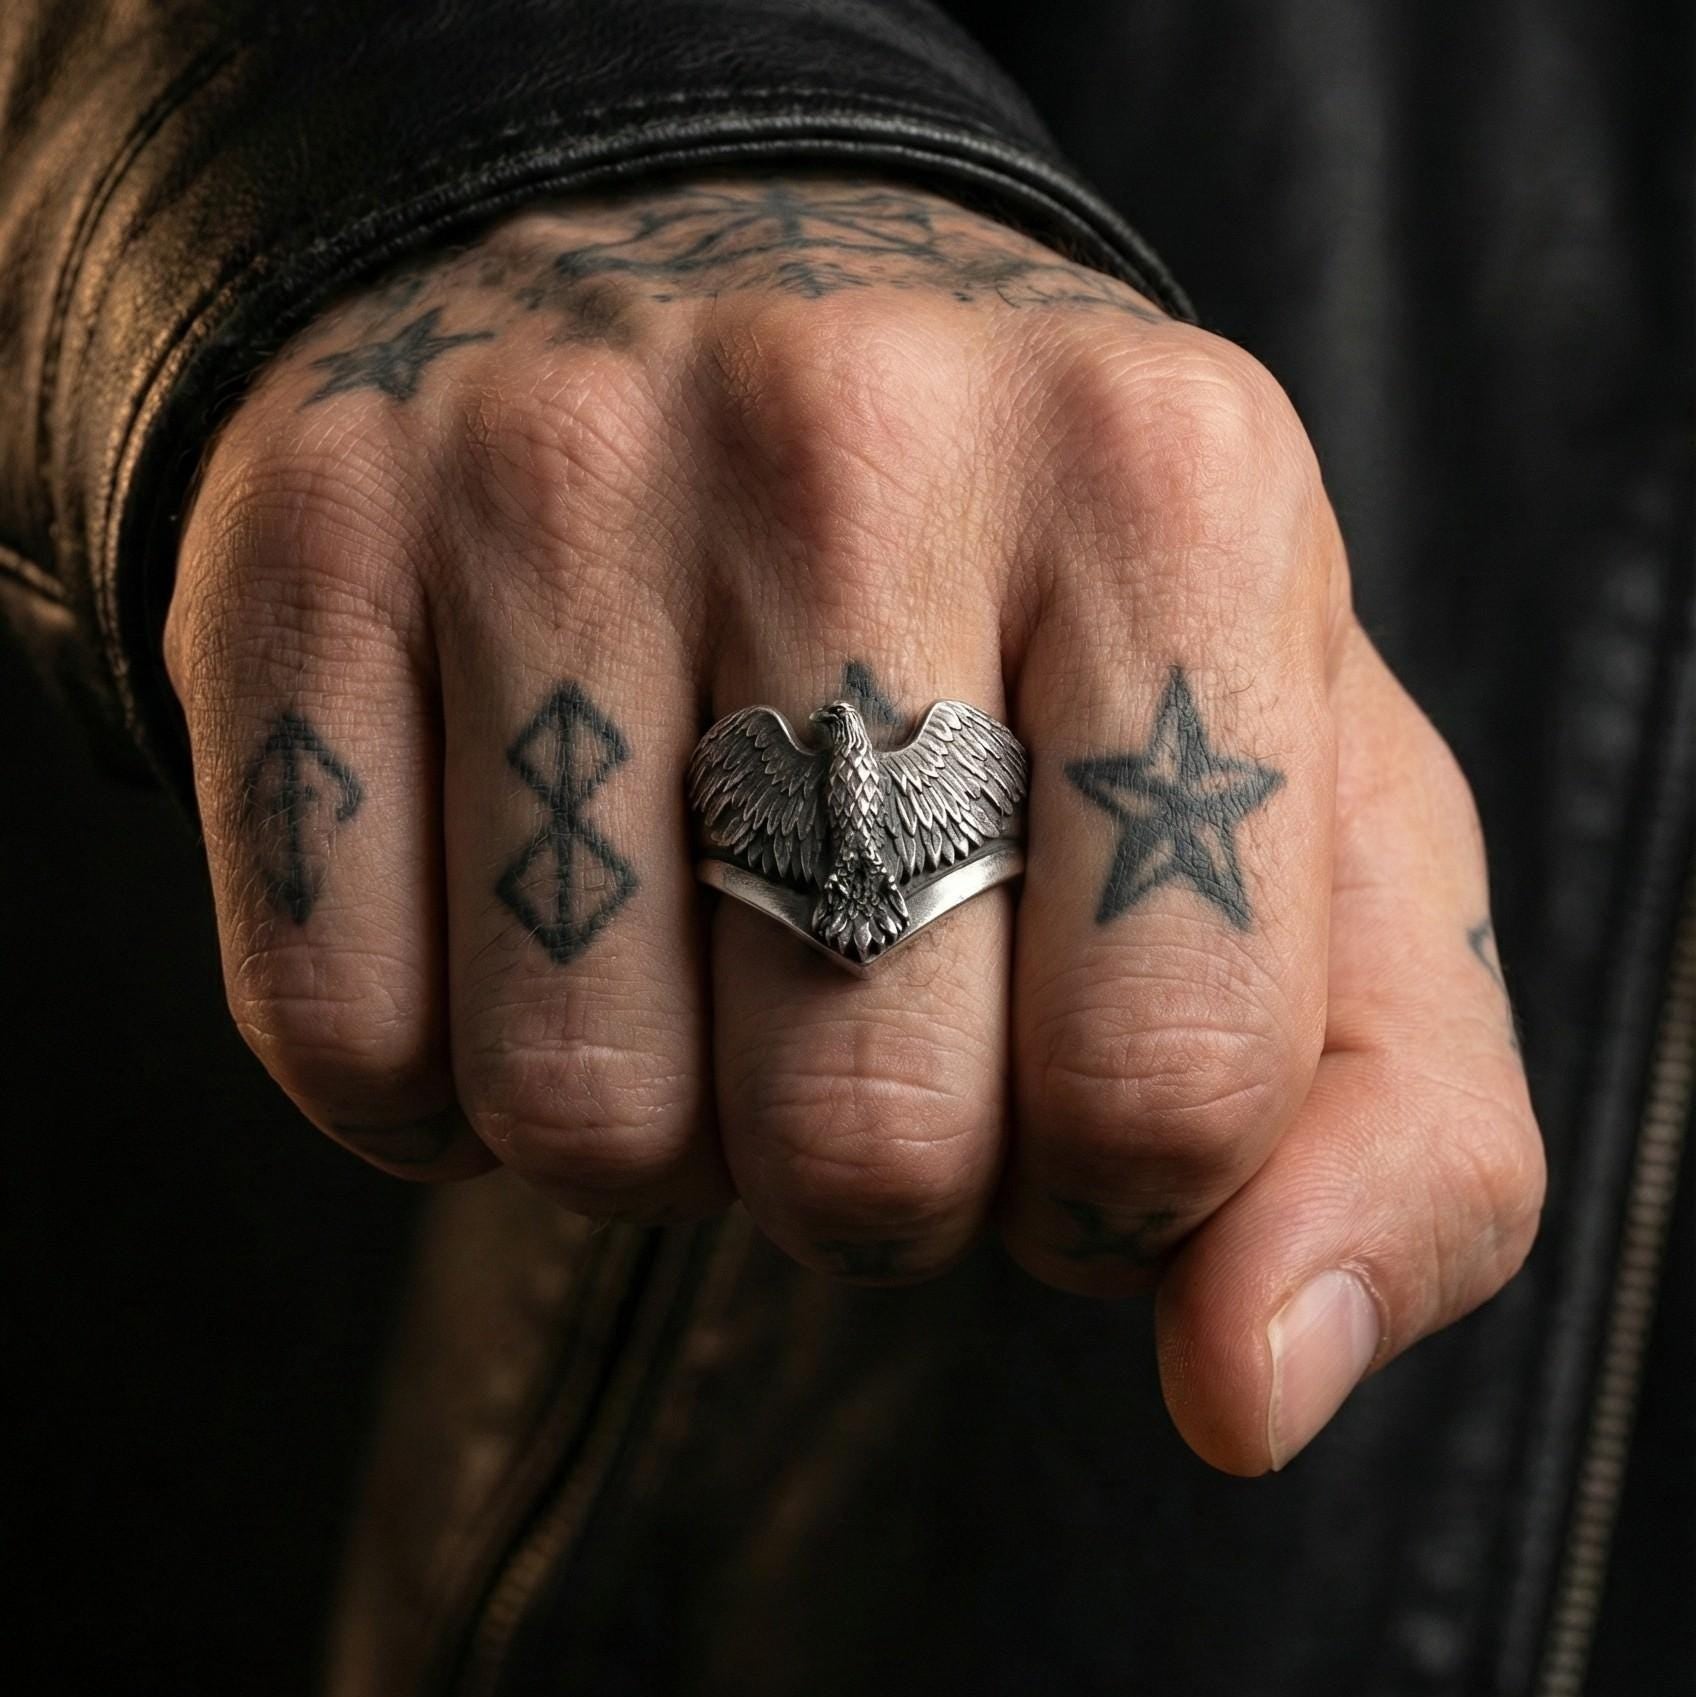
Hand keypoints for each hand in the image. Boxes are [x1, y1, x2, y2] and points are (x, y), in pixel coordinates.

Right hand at [164, 176, 1542, 1472]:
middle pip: (863, 1141)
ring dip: (664, 1129)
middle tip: (869, 996)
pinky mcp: (310, 554)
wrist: (733, 319)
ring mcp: (546, 470)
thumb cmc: (1051, 622)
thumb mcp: (1310, 829)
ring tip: (702, 944)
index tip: (1071, 1074)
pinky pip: (341, 1041)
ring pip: (580, 1119)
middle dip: (878, 1171)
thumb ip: (1397, 1132)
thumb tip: (1253, 1388)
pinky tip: (521, 921)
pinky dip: (444, 1082)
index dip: (1122, 1187)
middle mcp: (852, 428)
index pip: (1175, 1085)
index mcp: (1171, 481)